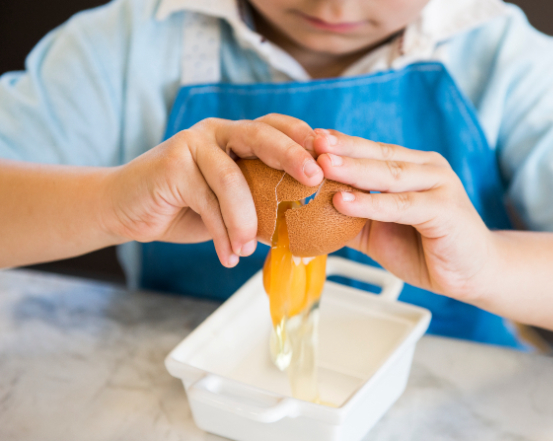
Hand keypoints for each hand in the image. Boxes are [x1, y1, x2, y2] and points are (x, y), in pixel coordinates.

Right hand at [103, 114, 321, 267]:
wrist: (127, 208)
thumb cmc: (185, 205)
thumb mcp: (229, 201)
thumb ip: (258, 201)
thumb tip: (305, 227)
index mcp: (235, 135)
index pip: (275, 125)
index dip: (302, 137)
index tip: (329, 159)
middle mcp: (216, 132)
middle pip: (259, 135)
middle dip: (291, 155)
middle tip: (315, 178)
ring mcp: (192, 144)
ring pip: (231, 177)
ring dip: (246, 218)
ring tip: (249, 248)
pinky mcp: (171, 165)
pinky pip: (206, 201)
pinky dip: (221, 233)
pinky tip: (228, 255)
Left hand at [310, 129, 496, 299]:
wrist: (473, 274)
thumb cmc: (430, 249)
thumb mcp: (382, 230)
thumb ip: (354, 216)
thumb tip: (310, 213)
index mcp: (415, 167)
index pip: (373, 150)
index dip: (342, 144)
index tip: (308, 138)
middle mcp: (429, 169)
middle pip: (379, 155)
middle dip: (343, 149)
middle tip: (311, 142)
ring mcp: (440, 186)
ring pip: (390, 175)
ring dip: (353, 170)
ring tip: (322, 165)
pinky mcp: (445, 210)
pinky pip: (401, 205)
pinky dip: (370, 204)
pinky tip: (343, 201)